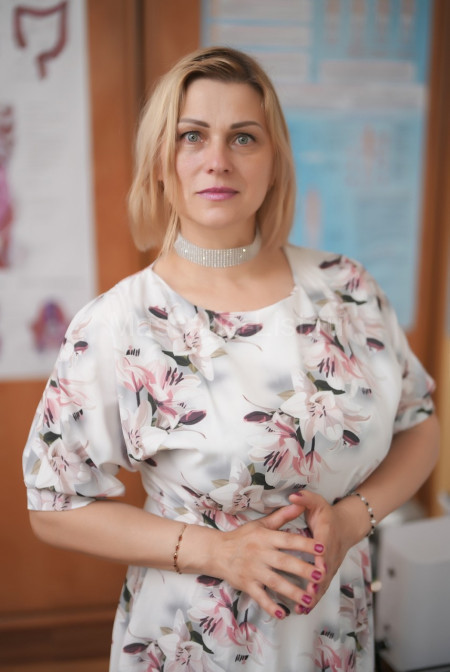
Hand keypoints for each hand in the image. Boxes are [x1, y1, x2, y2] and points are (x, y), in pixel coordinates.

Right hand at [211, 502, 325, 620]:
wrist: (217, 552)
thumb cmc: (243, 537)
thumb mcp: (261, 524)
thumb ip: (282, 516)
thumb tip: (300, 503)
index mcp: (265, 537)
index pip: (288, 540)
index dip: (304, 544)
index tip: (322, 548)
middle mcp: (260, 553)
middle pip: (284, 562)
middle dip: (303, 569)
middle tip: (321, 575)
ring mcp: (253, 570)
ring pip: (275, 582)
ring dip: (292, 592)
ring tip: (309, 599)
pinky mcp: (247, 585)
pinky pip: (260, 597)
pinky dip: (270, 606)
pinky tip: (282, 614)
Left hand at [288, 490, 361, 612]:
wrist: (345, 527)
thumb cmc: (326, 514)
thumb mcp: (317, 502)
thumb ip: (305, 498)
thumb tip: (293, 495)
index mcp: (326, 535)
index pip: (325, 547)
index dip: (322, 557)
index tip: (317, 566)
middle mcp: (330, 553)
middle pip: (325, 570)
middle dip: (317, 582)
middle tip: (308, 593)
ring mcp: (329, 566)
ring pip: (323, 583)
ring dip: (314, 596)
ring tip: (302, 607)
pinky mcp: (326, 574)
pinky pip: (320, 589)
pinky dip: (313, 600)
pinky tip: (302, 610)